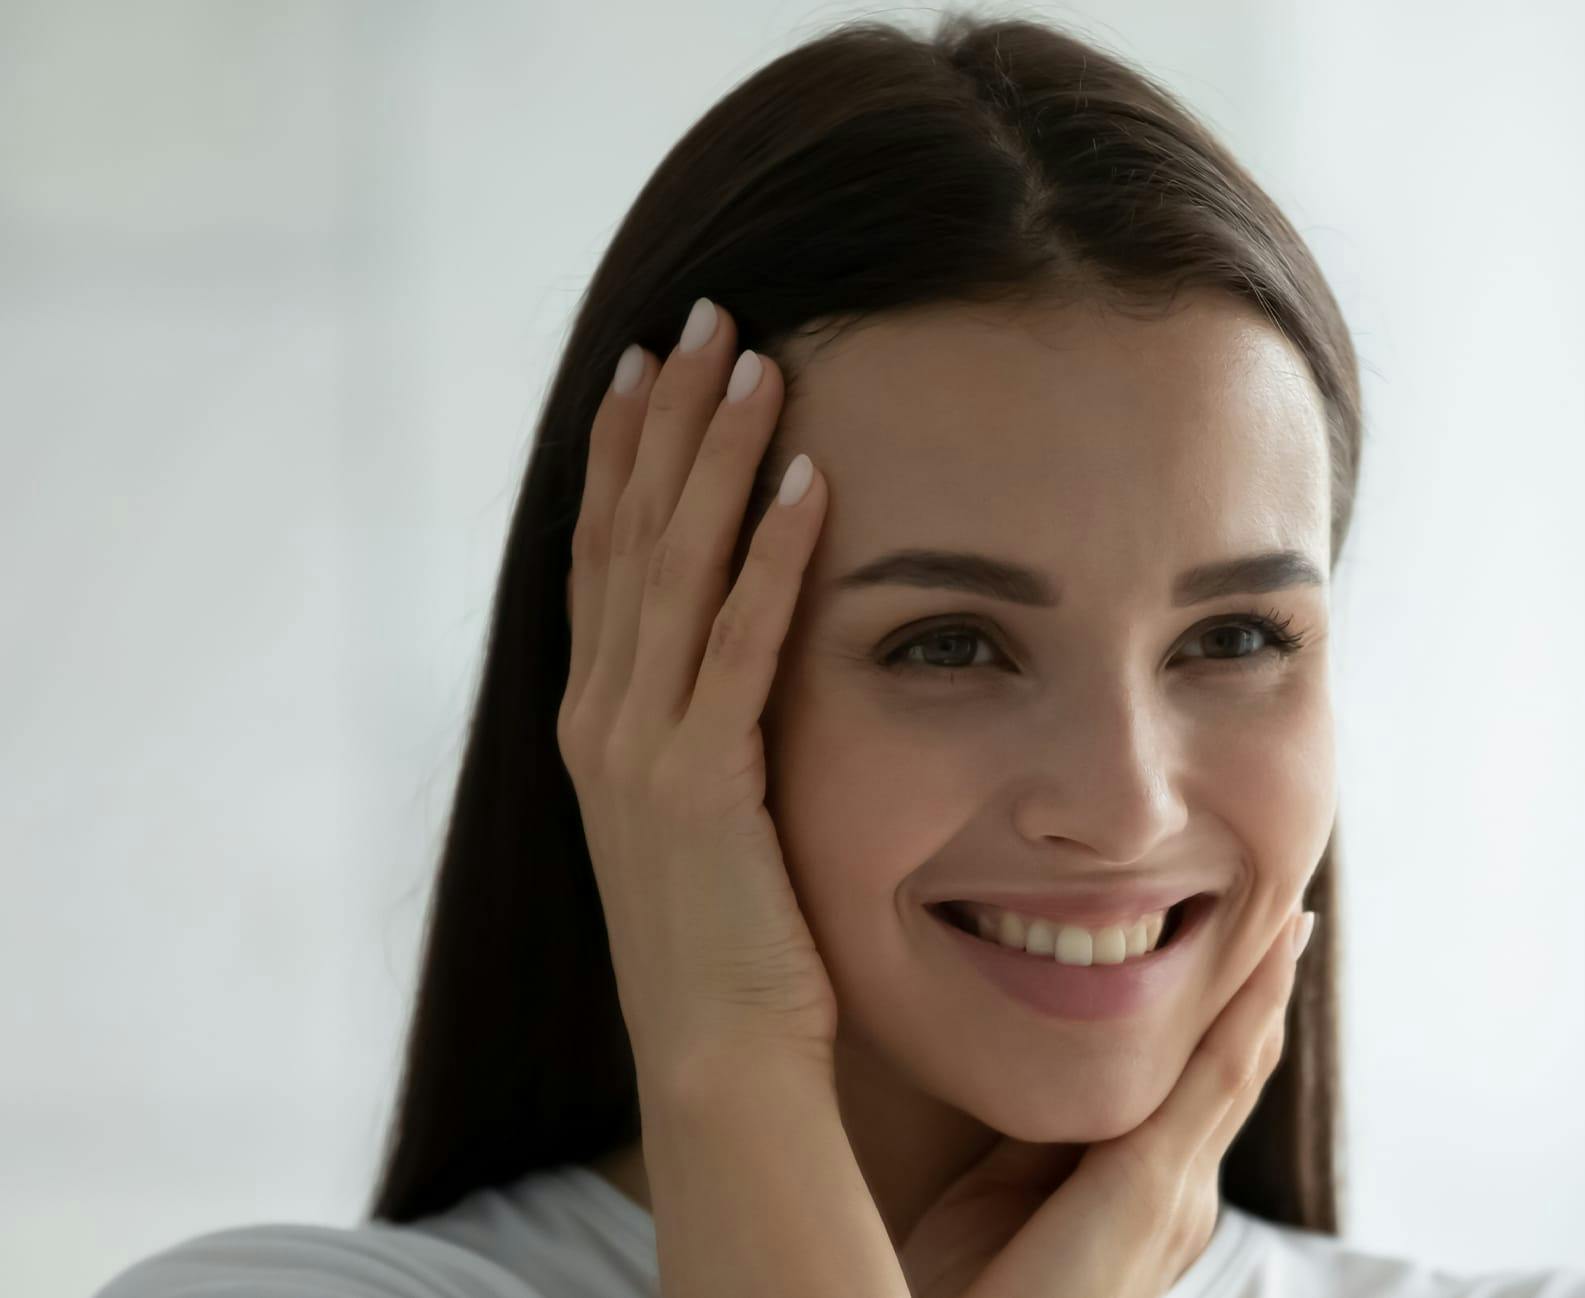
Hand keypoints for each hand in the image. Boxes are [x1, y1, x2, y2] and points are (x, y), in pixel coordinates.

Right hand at [557, 297, 836, 1097]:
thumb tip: (730, 662)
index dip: (621, 453)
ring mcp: (641, 753)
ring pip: (673, 568)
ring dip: (713, 456)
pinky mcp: (703, 789)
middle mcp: (600, 722)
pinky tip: (808, 483)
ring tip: (752, 359)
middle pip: (628, 534)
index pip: (603, 556)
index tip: (647, 364)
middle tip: (703, 317)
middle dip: (664, 419)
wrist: (717, 1066)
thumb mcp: (697, 820)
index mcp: (597, 723)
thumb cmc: (729, 949)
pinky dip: (770, 560)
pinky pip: (739, 649)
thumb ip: (699, 729)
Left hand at [899, 908, 1316, 1297]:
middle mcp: (1181, 1193)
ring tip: (1288, 916)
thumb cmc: (973, 1288)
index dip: (1223, 1013)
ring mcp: (1179, 1193)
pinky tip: (1263, 956)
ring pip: (1237, 1063)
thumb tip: (1054, 1062)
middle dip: (1261, 989)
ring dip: (1265, 985)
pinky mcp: (1155, 1188)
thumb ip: (1043, 1132)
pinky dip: (1246, 1009)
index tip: (1240, 942)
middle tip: (1288, 908)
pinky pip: (1216, 1076)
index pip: (1197, 1084)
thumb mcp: (1002, 1189)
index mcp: (1146, 1192)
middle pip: (1234, 1067)